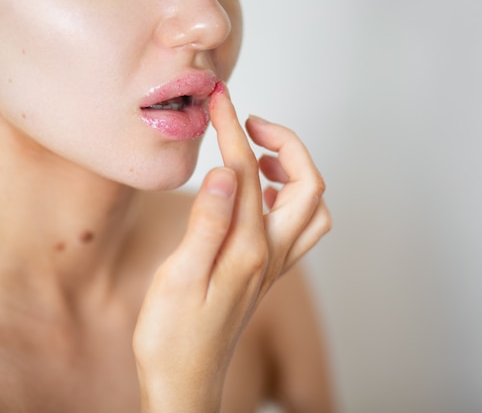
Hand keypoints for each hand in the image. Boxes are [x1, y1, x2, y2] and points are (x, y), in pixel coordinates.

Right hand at [133, 83, 330, 412]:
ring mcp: (270, 267)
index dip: (232, 131)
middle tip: (247, 123)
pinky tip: (258, 196)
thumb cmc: (172, 337)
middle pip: (307, 185)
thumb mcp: (179, 277)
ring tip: (260, 155)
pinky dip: (290, 199)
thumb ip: (207, 223)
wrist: (183, 382)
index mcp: (247, 250)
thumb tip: (230, 172)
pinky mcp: (262, 274)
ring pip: (312, 209)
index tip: (217, 101)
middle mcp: (269, 256)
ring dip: (296, 172)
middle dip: (283, 143)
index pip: (249, 173)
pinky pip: (298, 229)